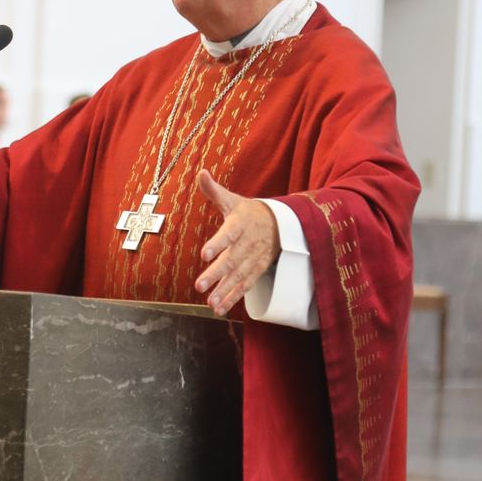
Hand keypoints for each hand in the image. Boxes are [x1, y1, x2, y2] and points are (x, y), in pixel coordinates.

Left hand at [194, 170, 280, 316]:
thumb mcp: (234, 200)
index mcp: (240, 224)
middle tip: (199, 285)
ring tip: (210, 302)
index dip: (217, 243)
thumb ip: (214, 191)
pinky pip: (245, 286)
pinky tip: (219, 308)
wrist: (282, 224)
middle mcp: (247, 244)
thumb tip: (200, 173)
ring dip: (224, 290)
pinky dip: (233, 298)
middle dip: (216, 274)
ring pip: (238, 277)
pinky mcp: (257, 271)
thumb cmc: (250, 212)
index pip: (228, 234)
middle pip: (231, 260)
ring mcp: (253, 260)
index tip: (204, 253)